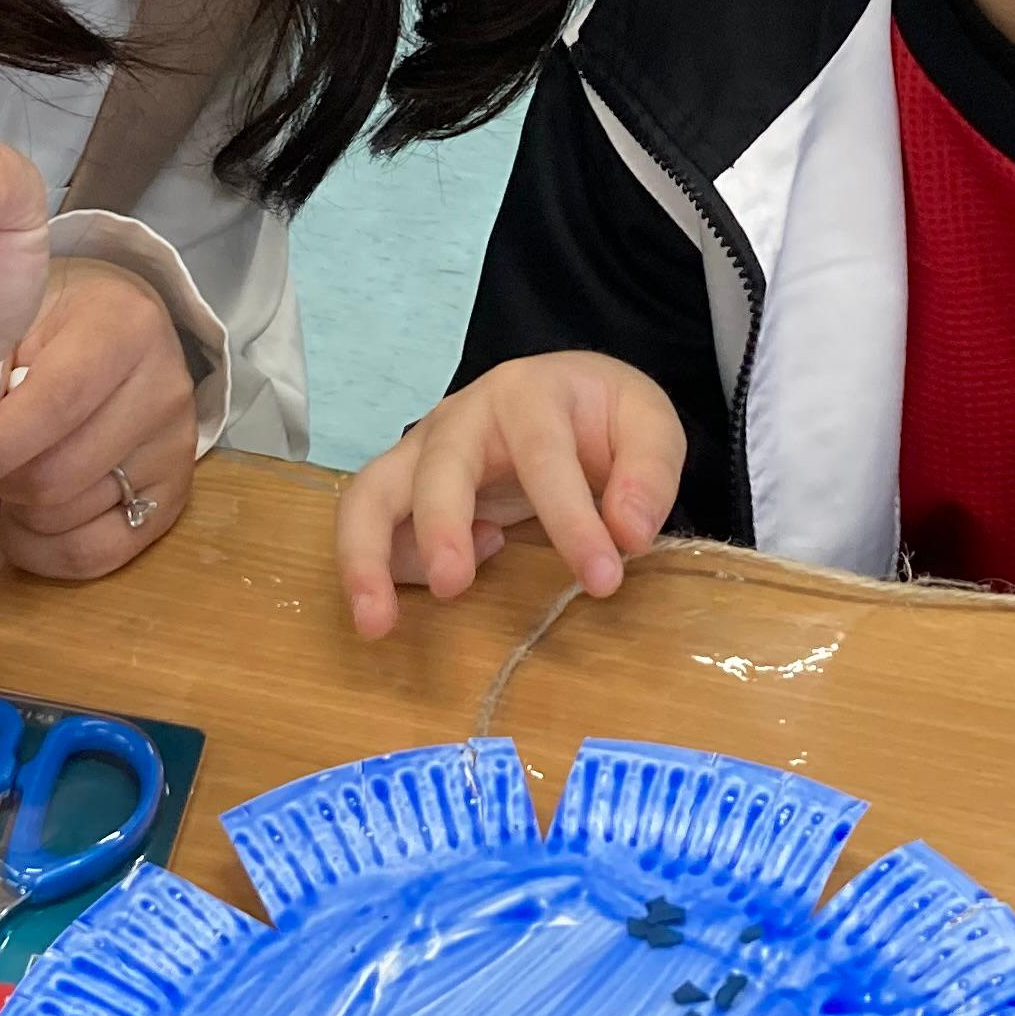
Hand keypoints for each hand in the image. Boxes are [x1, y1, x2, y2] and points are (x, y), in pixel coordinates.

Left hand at [0, 258, 199, 578]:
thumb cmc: (52, 324)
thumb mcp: (17, 316)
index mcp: (125, 327)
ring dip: (19, 512)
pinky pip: (98, 552)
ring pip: (70, 517)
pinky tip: (28, 521)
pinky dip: (47, 552)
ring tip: (9, 476)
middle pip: (59, 474)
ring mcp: (175, 447)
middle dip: (1, 481)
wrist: (118, 330)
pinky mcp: (176, 496)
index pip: (56, 403)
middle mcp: (164, 388)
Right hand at [334, 353, 684, 640]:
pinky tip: (414, 601)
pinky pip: (370, 525)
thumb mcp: (648, 425)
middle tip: (453, 587)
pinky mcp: (403, 489)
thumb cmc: (599, 416)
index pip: (543, 457)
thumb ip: (650, 473)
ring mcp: (422, 452)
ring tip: (374, 622)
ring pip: (369, 492)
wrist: (562, 397)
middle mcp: (461, 417)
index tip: (603, 579)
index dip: (572, 522)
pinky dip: (378, 564)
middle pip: (437, 464)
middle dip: (439, 525)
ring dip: (364, 556)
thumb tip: (629, 533)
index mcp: (527, 393)